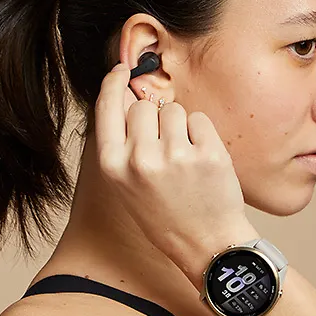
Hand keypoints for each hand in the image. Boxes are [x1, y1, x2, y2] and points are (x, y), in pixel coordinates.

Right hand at [94, 63, 247, 267]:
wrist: (206, 245)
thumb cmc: (165, 216)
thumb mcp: (127, 187)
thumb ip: (123, 144)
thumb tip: (129, 96)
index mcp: (114, 167)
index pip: (107, 107)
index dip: (114, 84)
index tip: (121, 70)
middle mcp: (140, 159)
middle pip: (143, 106)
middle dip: (154, 118)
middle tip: (165, 149)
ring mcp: (175, 156)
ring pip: (173, 109)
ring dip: (180, 126)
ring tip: (184, 160)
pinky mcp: (208, 153)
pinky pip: (199, 120)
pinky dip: (202, 135)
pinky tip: (202, 162)